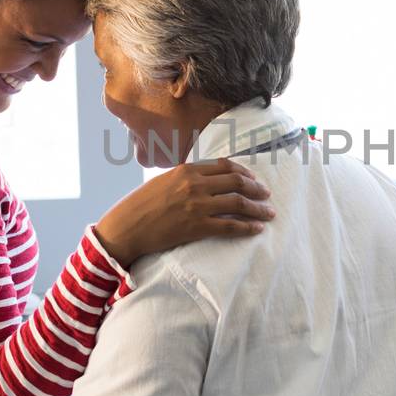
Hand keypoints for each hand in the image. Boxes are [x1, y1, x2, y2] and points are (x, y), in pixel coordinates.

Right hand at [95, 157, 274, 267]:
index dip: (244, 172)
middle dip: (257, 189)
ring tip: (269, 214)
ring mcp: (197, 205)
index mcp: (187, 170)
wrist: (126, 227)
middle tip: (267, 195)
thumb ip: (186, 178)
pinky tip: (257, 229)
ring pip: (238, 204)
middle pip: (236, 182)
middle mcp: (195, 184)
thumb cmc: (141, 204)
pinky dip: (247, 227)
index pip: (225, 166)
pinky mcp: (197, 227)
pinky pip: (230, 226)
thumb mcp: (164, 181)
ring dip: (258, 209)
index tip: (254, 179)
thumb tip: (206, 180)